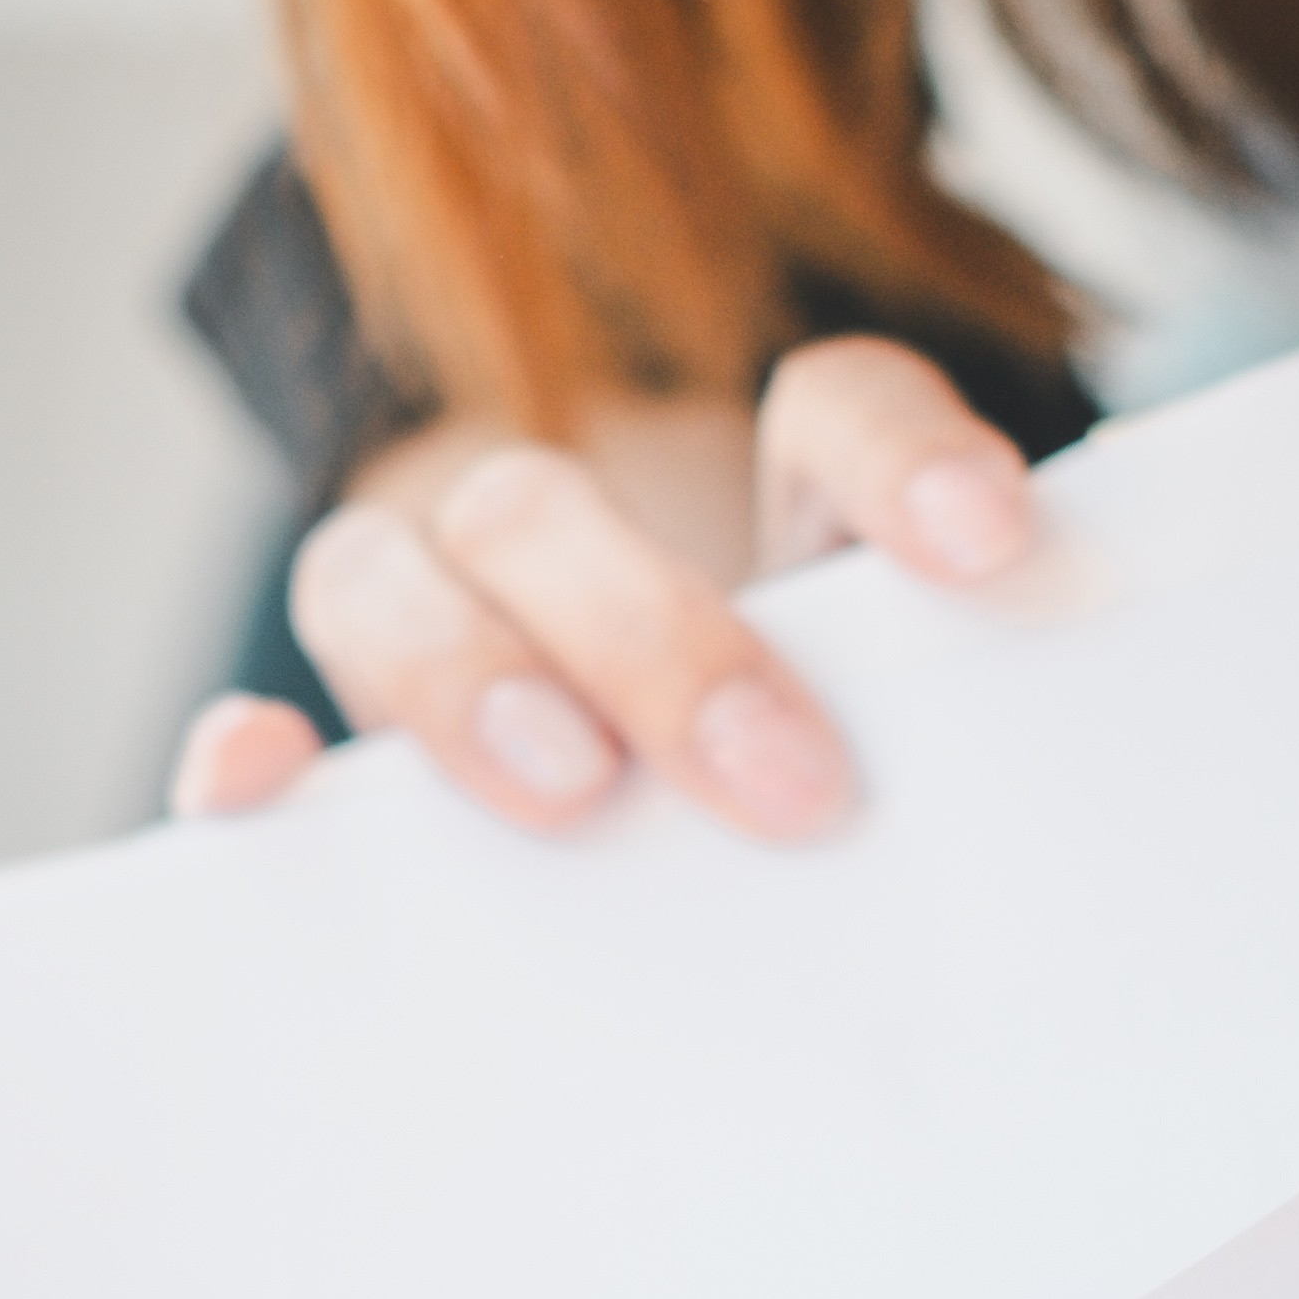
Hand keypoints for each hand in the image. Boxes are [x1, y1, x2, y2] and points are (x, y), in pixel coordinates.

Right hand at [164, 337, 1039, 839]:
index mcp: (747, 506)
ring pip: (386, 571)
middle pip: (555, 505)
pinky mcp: (333, 763)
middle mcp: (564, 545)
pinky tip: (264, 784)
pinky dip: (247, 761)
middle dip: (667, 639)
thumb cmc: (804, 804)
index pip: (825, 412)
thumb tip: (1051, 768)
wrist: (640, 886)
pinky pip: (252, 740)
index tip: (984, 550)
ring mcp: (422, 639)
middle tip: (789, 785)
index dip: (899, 460)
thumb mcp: (891, 751)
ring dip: (466, 672)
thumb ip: (939, 736)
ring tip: (568, 791)